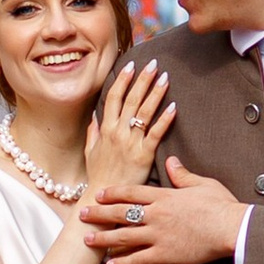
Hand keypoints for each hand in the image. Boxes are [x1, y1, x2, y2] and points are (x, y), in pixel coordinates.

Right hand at [82, 61, 175, 201]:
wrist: (102, 199)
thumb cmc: (98, 176)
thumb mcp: (90, 152)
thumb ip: (93, 133)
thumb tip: (94, 117)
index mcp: (105, 129)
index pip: (114, 97)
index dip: (123, 80)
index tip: (131, 65)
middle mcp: (117, 132)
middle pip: (131, 99)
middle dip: (143, 79)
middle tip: (153, 63)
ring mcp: (130, 143)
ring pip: (144, 112)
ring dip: (155, 93)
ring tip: (165, 77)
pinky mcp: (143, 155)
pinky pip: (155, 133)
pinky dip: (164, 119)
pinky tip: (173, 106)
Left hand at [84, 153, 243, 263]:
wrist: (232, 228)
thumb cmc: (221, 205)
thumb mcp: (202, 184)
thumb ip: (182, 175)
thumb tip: (171, 161)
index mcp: (164, 196)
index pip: (131, 192)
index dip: (112, 193)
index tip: (98, 194)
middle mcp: (156, 214)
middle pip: (120, 213)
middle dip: (99, 214)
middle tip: (82, 215)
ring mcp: (158, 235)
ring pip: (123, 236)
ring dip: (103, 238)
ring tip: (87, 240)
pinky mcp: (165, 254)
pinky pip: (138, 259)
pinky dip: (123, 263)